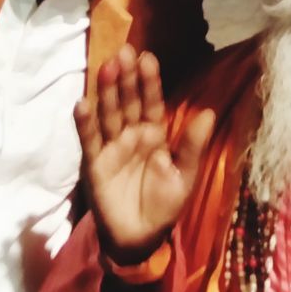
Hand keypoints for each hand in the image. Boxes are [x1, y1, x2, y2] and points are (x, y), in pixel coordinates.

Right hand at [75, 45, 214, 265]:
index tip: (147, 57)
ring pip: (108, 114)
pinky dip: (84, 123)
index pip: (152, 103)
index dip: (149, 81)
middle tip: (123, 51)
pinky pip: (89, 140)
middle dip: (125, 77)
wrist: (140, 239)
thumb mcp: (184, 176)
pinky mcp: (94, 164)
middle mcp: (131, 135)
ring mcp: (111, 147)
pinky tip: (81, 103)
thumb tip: (209, 113)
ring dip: (106, 91)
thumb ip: (191, 145)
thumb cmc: (163, 205)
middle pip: (128, 101)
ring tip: (106, 67)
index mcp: (154, 134)